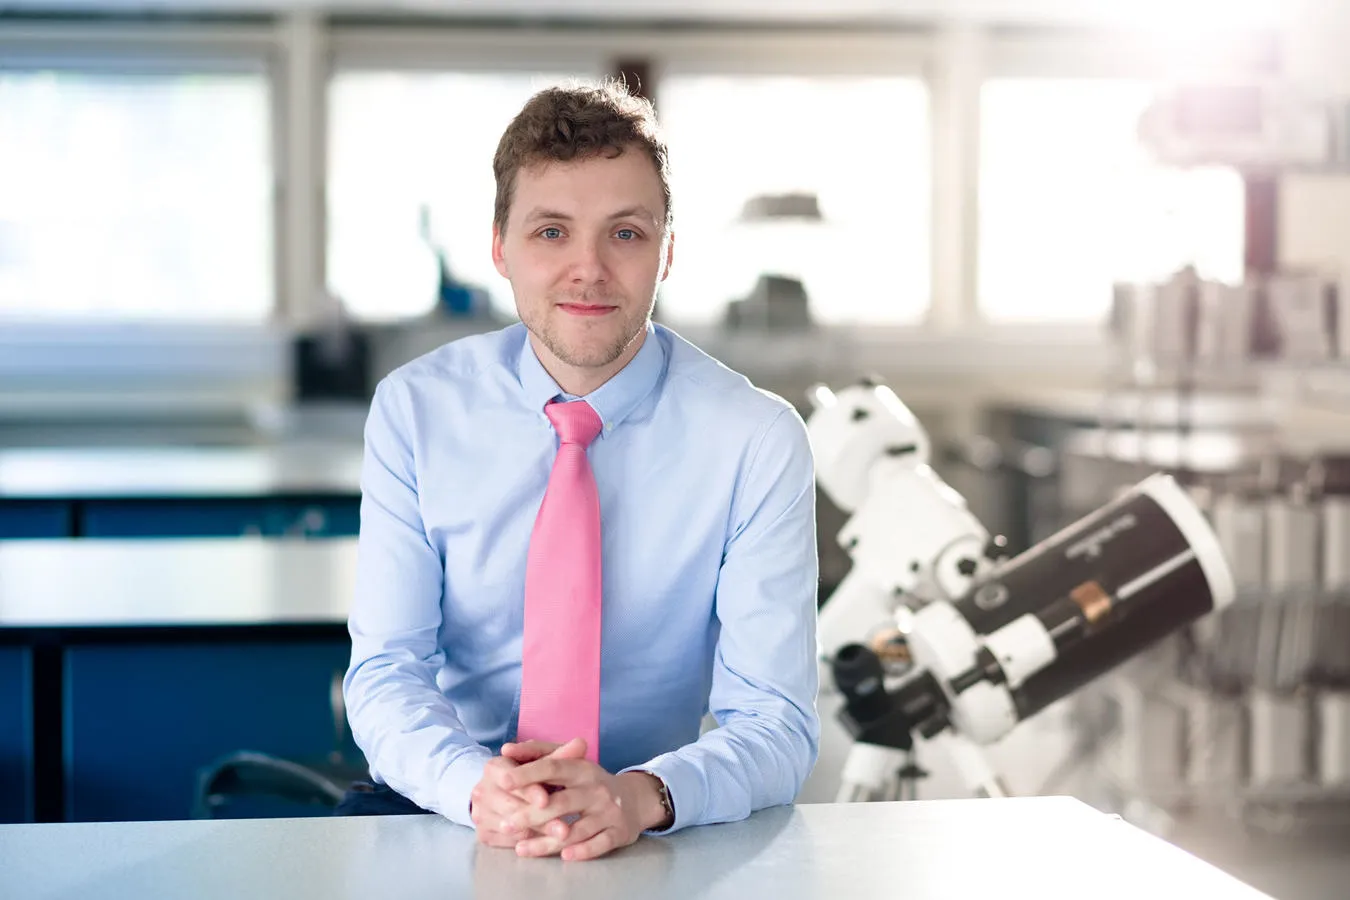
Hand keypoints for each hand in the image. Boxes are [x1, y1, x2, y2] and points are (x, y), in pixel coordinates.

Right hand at [468, 739, 585, 848]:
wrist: (504, 794)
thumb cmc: (529, 775)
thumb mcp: (543, 763)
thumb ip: (561, 756)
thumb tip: (581, 744)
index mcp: (493, 767)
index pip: (510, 779)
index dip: (529, 790)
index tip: (546, 800)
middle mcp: (481, 790)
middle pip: (511, 806)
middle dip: (539, 817)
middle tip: (564, 829)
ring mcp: (480, 814)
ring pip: (511, 827)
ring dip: (537, 833)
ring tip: (562, 839)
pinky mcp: (483, 834)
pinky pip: (506, 842)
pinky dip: (527, 844)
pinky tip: (547, 844)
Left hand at [501, 738, 663, 860]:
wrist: (635, 799)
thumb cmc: (591, 782)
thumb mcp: (571, 763)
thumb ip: (539, 754)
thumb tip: (506, 750)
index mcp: (582, 768)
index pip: (553, 768)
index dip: (528, 773)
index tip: (503, 779)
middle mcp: (596, 789)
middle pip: (561, 802)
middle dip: (531, 814)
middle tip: (506, 824)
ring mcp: (609, 811)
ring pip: (576, 829)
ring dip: (548, 841)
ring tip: (521, 848)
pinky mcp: (618, 832)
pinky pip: (599, 844)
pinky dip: (582, 851)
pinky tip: (563, 856)